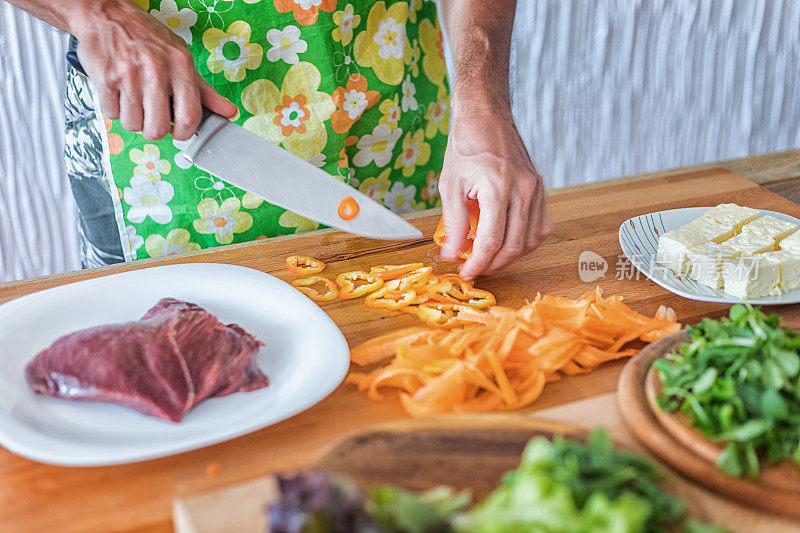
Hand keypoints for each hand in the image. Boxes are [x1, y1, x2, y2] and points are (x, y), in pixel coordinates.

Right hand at [71, 0, 236, 139]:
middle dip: (154, 131)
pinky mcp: (105, 77)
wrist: (107, 12)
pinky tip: (120, 92)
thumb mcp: (181, 57)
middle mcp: (156, 69)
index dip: (184, 133)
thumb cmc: (147, 37)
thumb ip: (204, 90)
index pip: (190, 117)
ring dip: (133, 120)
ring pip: (133, 124)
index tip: (178, 131)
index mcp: (180, 65)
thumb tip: (229, 112)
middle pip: (158, 128)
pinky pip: (112, 114)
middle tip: (153, 119)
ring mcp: (128, 74)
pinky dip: (115, 109)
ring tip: (135, 101)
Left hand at [438, 110, 550, 279]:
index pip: (491, 241)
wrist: (486, 115)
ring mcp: (535, 189)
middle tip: (475, 269)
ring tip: (490, 258)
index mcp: (497, 188)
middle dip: (493, 264)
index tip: (466, 273)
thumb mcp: (450, 184)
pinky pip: (541, 226)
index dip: (478, 264)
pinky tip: (508, 241)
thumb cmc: (465, 145)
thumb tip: (451, 254)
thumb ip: (454, 223)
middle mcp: (522, 190)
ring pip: (531, 239)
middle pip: (514, 245)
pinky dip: (526, 240)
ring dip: (510, 255)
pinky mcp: (540, 188)